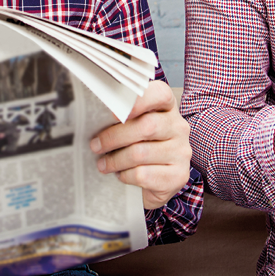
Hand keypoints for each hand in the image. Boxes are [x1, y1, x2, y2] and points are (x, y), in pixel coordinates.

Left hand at [90, 81, 191, 209]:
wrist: (156, 181)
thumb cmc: (138, 146)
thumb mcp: (131, 126)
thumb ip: (119, 115)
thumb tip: (92, 112)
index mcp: (167, 107)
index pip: (160, 94)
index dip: (138, 101)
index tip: (113, 112)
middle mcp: (179, 127)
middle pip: (147, 126)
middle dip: (114, 137)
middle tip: (95, 145)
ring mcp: (181, 152)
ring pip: (141, 153)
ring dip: (115, 160)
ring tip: (102, 164)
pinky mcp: (179, 175)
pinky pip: (144, 174)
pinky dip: (125, 176)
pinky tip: (120, 175)